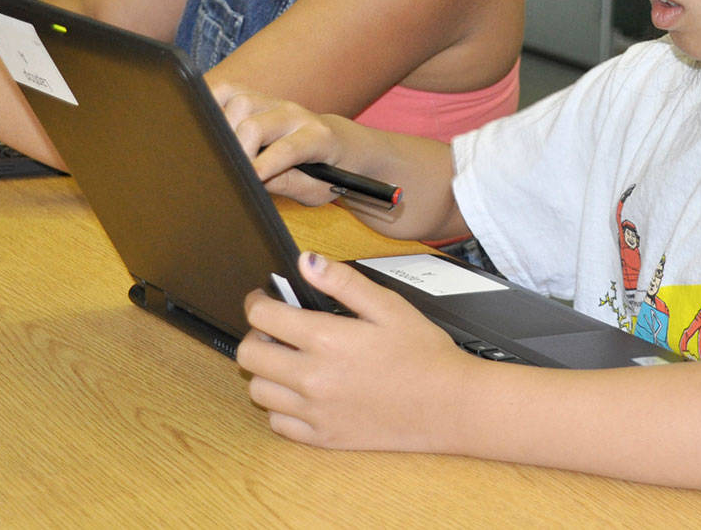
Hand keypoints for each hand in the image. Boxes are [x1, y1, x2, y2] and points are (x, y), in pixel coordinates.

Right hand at [213, 82, 345, 204]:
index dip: (263, 166)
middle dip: (238, 151)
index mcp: (317, 137)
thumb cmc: (330, 172)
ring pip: (238, 103)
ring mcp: (275, 102)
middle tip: (230, 173)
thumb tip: (251, 183)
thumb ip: (286, 184)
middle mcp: (294, 113)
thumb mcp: (316, 189)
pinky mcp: (258, 96)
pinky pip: (228, 90)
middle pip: (255, 124)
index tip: (248, 181)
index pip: (287, 149)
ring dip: (223, 129)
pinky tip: (206, 126)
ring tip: (219, 153)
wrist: (341, 143)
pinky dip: (212, 103)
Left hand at [238, 251, 468, 449]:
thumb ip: (342, 282)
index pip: (263, 317)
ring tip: (288, 359)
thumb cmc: (423, 353)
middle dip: (257, 334)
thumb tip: (306, 262)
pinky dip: (281, 406)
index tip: (263, 298)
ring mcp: (315, 412)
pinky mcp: (323, 438)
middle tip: (275, 329)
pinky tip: (301, 392)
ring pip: (259, 390)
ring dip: (266, 371)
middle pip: (251, 354)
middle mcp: (313, 378)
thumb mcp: (387, 304)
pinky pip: (278, 423)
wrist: (449, 405)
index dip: (257, 301)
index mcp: (326, 339)